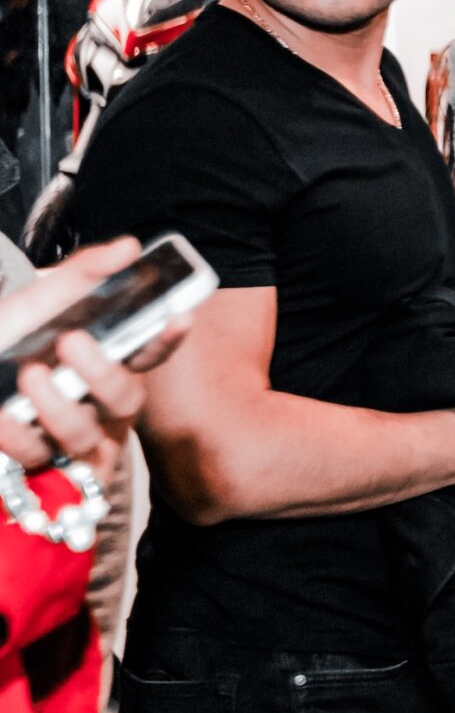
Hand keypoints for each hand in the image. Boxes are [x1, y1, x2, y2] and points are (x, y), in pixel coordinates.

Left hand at [0, 240, 185, 475]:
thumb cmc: (5, 340)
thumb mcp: (37, 301)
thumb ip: (83, 274)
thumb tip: (128, 247)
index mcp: (105, 361)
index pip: (149, 353)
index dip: (167, 338)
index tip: (178, 317)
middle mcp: (96, 403)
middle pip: (126, 398)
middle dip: (102, 372)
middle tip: (71, 342)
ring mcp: (71, 437)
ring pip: (86, 435)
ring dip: (56, 406)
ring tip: (28, 377)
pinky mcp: (40, 465)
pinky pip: (40, 458)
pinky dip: (16, 435)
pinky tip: (0, 415)